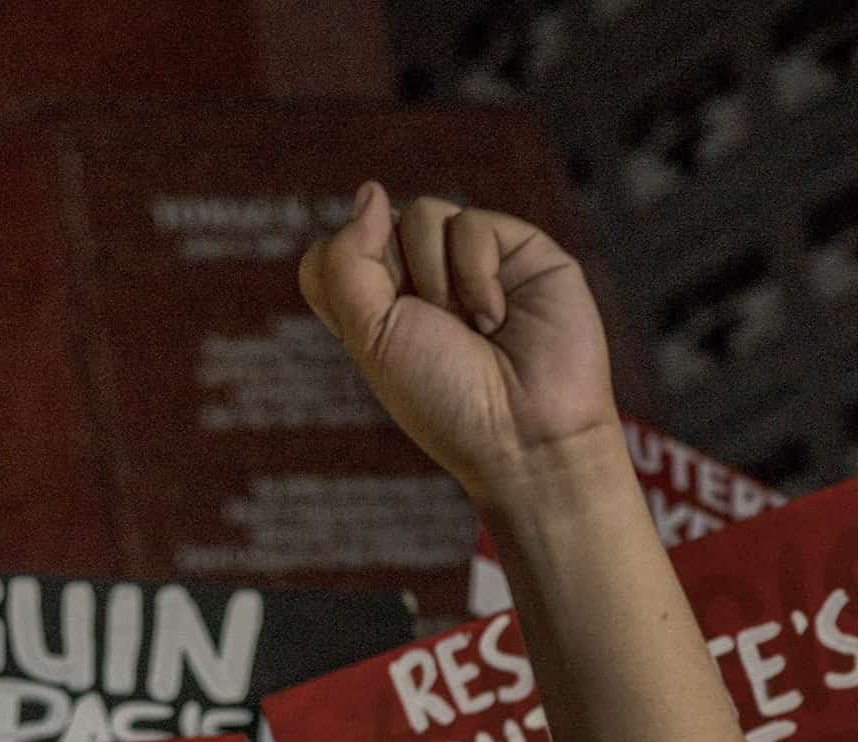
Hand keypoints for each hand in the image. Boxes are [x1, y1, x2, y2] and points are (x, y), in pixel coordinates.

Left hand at [300, 182, 618, 512]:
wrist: (525, 434)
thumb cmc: (445, 399)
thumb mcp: (371, 337)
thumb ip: (348, 262)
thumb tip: (370, 191)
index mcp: (378, 309)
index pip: (332, 254)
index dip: (343, 272)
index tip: (374, 319)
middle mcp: (422, 281)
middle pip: (376, 227)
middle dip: (393, 279)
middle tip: (427, 328)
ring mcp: (471, 262)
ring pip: (422, 215)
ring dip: (435, 278)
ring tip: (468, 327)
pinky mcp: (519, 249)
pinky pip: (471, 224)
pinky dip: (476, 274)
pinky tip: (495, 318)